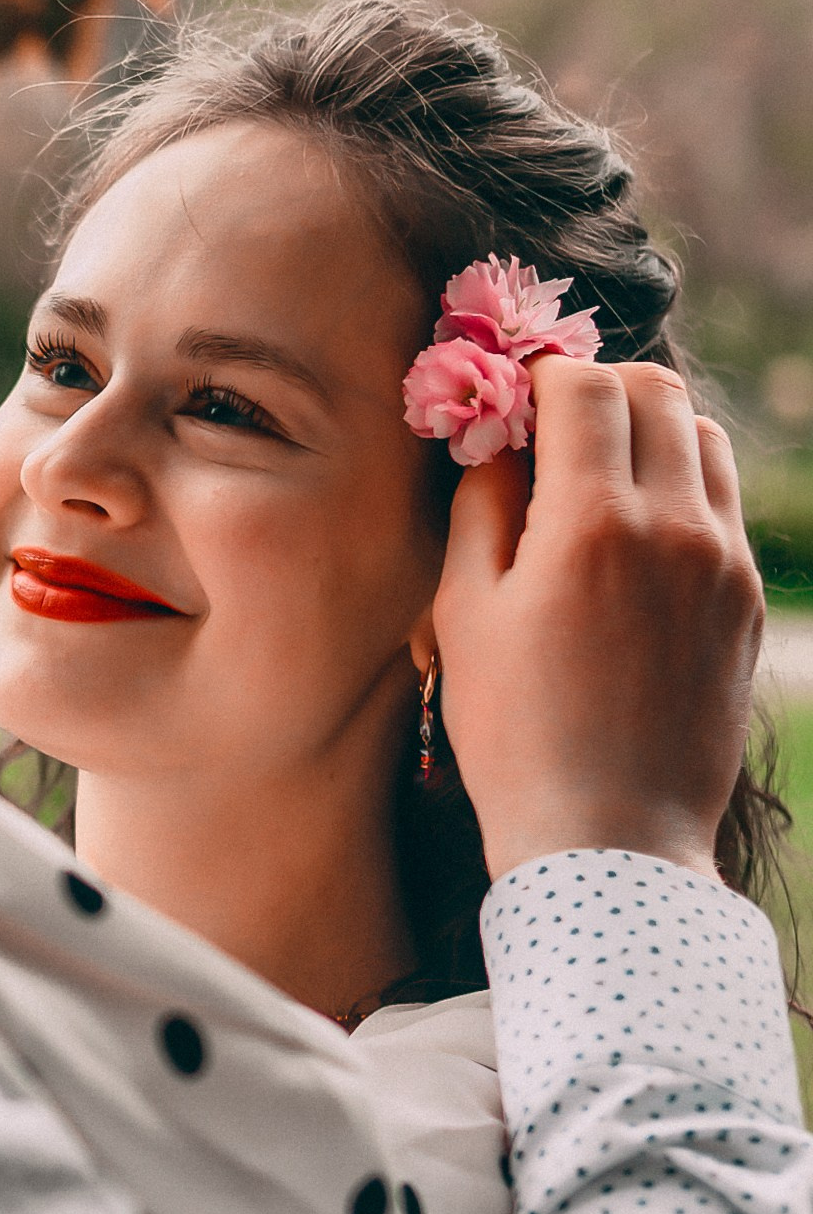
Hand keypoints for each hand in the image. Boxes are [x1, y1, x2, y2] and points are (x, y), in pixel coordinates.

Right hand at [436, 359, 764, 883]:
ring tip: (602, 476)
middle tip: (557, 425)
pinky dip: (683, 488)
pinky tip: (637, 534)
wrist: (610, 838)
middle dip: (602, 388)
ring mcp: (724, 563)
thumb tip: (500, 445)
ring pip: (705, 439)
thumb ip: (481, 509)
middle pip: (658, 391)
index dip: (544, 375)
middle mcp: (675, 527)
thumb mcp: (466, 616)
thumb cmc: (515, 733)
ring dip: (652, 431)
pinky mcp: (747, 601)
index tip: (515, 398)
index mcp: (593, 523)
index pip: (587, 384)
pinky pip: (724, 505)